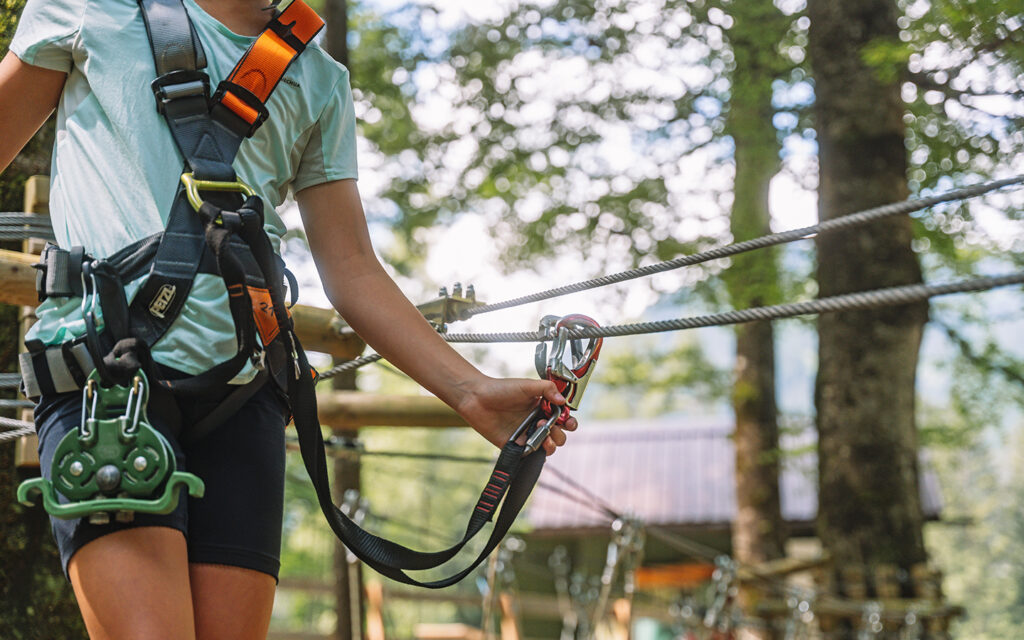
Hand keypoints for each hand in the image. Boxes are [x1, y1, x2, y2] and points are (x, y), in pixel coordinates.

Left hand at [455, 376, 578, 454]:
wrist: (477, 399)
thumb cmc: (500, 389)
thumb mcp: (527, 385)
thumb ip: (547, 389)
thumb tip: (563, 401)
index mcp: (543, 407)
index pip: (563, 418)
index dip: (569, 421)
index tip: (568, 421)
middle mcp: (537, 422)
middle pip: (559, 434)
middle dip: (560, 434)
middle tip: (550, 427)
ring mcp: (527, 434)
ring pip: (548, 446)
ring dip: (552, 444)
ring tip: (545, 437)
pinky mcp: (516, 446)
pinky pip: (532, 454)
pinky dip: (537, 454)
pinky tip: (535, 446)